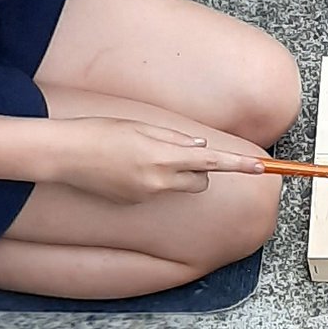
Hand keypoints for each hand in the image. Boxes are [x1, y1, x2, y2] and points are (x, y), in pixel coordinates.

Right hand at [47, 116, 268, 204]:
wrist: (65, 155)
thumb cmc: (101, 132)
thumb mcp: (140, 125)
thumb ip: (174, 138)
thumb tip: (200, 146)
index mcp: (163, 156)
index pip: (213, 161)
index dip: (240, 165)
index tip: (262, 167)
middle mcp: (159, 180)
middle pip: (202, 180)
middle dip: (199, 169)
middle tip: (176, 152)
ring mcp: (147, 195)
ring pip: (180, 188)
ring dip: (177, 176)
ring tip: (146, 160)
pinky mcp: (134, 203)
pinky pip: (157, 193)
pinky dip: (152, 182)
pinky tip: (127, 170)